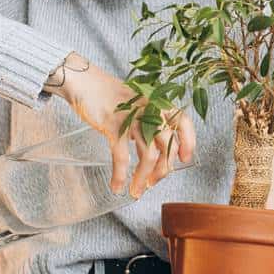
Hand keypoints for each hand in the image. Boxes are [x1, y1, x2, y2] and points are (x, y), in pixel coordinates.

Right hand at [50, 53, 195, 197]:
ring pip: (147, 154)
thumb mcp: (137, 107)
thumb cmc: (110, 97)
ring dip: (142, 177)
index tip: (184, 159)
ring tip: (136, 190)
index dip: (188, 142)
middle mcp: (150, 110)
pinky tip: (117, 185)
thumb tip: (154, 155)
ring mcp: (133, 118)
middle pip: (166, 145)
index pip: (183, 122)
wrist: (85, 83)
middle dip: (162, 170)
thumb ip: (148, 126)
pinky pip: (121, 156)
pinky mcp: (114, 125)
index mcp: (158, 103)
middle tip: (153, 182)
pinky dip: (120, 174)